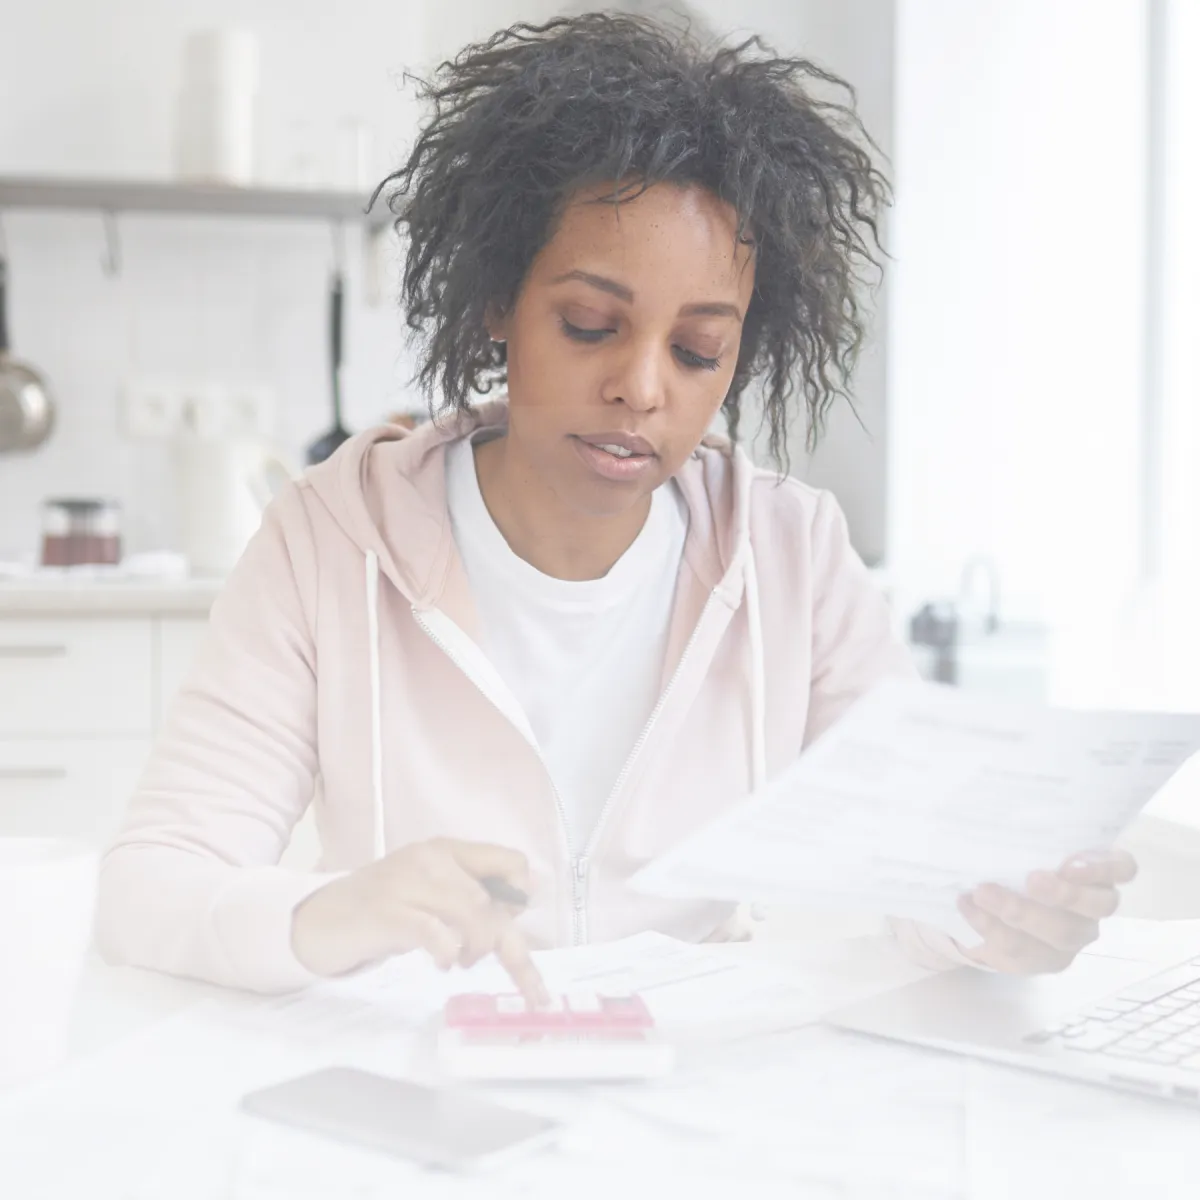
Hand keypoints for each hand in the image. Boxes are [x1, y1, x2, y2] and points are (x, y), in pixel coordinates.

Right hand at [290, 837, 549, 1004]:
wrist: (321, 918)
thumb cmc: (386, 908)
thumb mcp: (433, 893)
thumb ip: (474, 894)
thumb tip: (527, 896)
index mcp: (448, 850)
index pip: (509, 861)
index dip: (519, 895)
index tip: (510, 921)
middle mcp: (431, 858)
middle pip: (489, 899)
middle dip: (497, 939)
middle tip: (478, 958)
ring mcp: (406, 882)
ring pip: (470, 912)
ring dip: (474, 948)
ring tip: (457, 961)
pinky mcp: (386, 912)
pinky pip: (434, 930)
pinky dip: (446, 950)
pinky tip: (440, 961)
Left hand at [957, 849, 1137, 973]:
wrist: (988, 903)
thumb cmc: (1014, 860)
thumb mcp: (1021, 842)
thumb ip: (1025, 832)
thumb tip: (995, 801)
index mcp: (1096, 870)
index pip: (1122, 868)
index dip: (1104, 867)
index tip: (1071, 863)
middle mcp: (1092, 906)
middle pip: (1098, 906)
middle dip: (1065, 894)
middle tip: (1031, 879)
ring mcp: (1072, 936)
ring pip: (1061, 933)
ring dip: (1020, 912)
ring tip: (983, 892)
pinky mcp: (1043, 959)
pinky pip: (1024, 951)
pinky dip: (991, 927)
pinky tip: (968, 906)